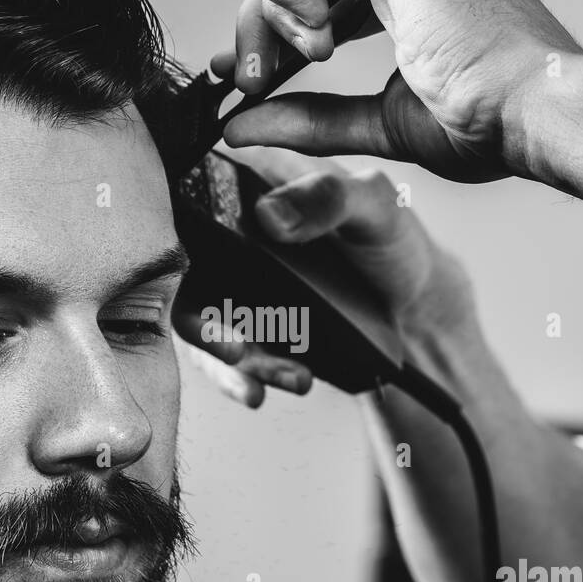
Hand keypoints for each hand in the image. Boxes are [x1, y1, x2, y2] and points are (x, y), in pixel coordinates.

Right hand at [173, 146, 472, 405]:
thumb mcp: (373, 205)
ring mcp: (233, 291)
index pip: (185, 206)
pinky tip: (262, 392)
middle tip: (232, 347)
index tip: (186, 271)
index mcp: (244, 190)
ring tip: (286, 375)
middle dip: (200, 321)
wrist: (412, 301)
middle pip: (182, 279)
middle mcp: (226, 240)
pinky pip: (228, 359)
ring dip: (233, 360)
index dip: (169, 239)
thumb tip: (268, 214)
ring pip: (206, 327)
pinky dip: (241, 379)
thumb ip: (327, 198)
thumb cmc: (390, 238)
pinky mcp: (247, 333)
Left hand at [222, 0, 582, 182]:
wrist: (535, 112)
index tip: (252, 82)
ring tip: (294, 67)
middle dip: (258, 27)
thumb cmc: (485, 122)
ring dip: (268, 13)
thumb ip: (310, 118)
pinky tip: (314, 40)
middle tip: (251, 84)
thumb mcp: (377, 120)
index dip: (273, 30)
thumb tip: (240, 127)